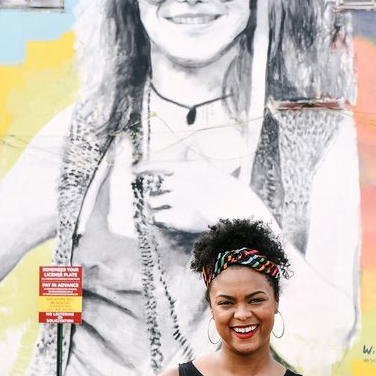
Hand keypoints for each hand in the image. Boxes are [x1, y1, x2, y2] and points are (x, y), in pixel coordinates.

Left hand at [134, 161, 267, 233]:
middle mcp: (178, 182)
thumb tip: (189, 152)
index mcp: (188, 169)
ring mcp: (175, 200)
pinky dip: (160, 221)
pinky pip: (156, 218)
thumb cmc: (233, 196)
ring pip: (152, 202)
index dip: (144, 169)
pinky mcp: (175, 218)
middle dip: (158, 195)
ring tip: (170, 214)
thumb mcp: (215, 174)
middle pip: (154, 188)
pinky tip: (170, 223)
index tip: (134, 172)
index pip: (157, 166)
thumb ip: (197, 167)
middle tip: (166, 204)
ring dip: (156, 208)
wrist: (241, 214)